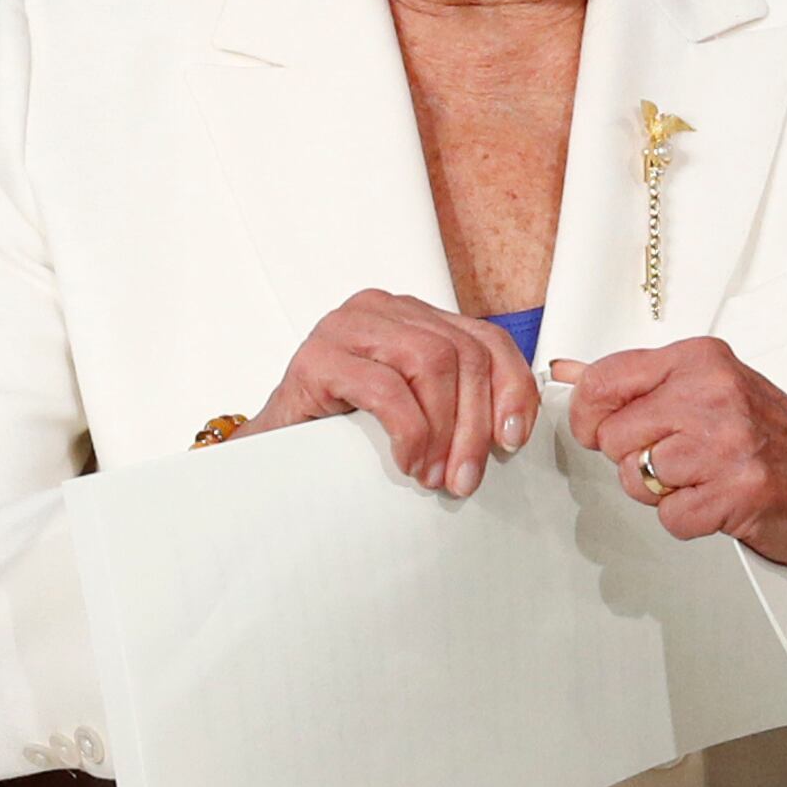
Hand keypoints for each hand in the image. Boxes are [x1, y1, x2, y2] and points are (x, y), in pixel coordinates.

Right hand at [248, 289, 540, 496]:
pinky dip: (408, 432)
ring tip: (436, 475)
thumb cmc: (344, 434)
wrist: (273, 456)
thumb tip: (513, 428)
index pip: (485, 338)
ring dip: (445, 430)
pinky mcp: (317, 357)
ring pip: (431, 362)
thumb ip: (457, 399)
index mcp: (411, 315)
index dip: (512, 389)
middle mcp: (381, 308)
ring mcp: (345, 326)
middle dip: (476, 424)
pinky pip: (386, 388)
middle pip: (462, 353)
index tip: (512, 441)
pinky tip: (407, 462)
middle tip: (466, 478)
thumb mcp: (417, 410)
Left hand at [551, 340, 786, 604]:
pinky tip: (724, 505)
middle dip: (633, 460)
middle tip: (682, 463)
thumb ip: (640, 382)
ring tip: (708, 481)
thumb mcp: (713, 389)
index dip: (590, 417)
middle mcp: (713, 393)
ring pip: (634, 479)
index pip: (601, 382)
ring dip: (664, 493)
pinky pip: (670, 518)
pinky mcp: (740, 491)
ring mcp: (727, 442)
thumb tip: (566, 372)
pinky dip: (691, 522)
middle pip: (611, 438)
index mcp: (701, 361)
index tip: (606, 430)